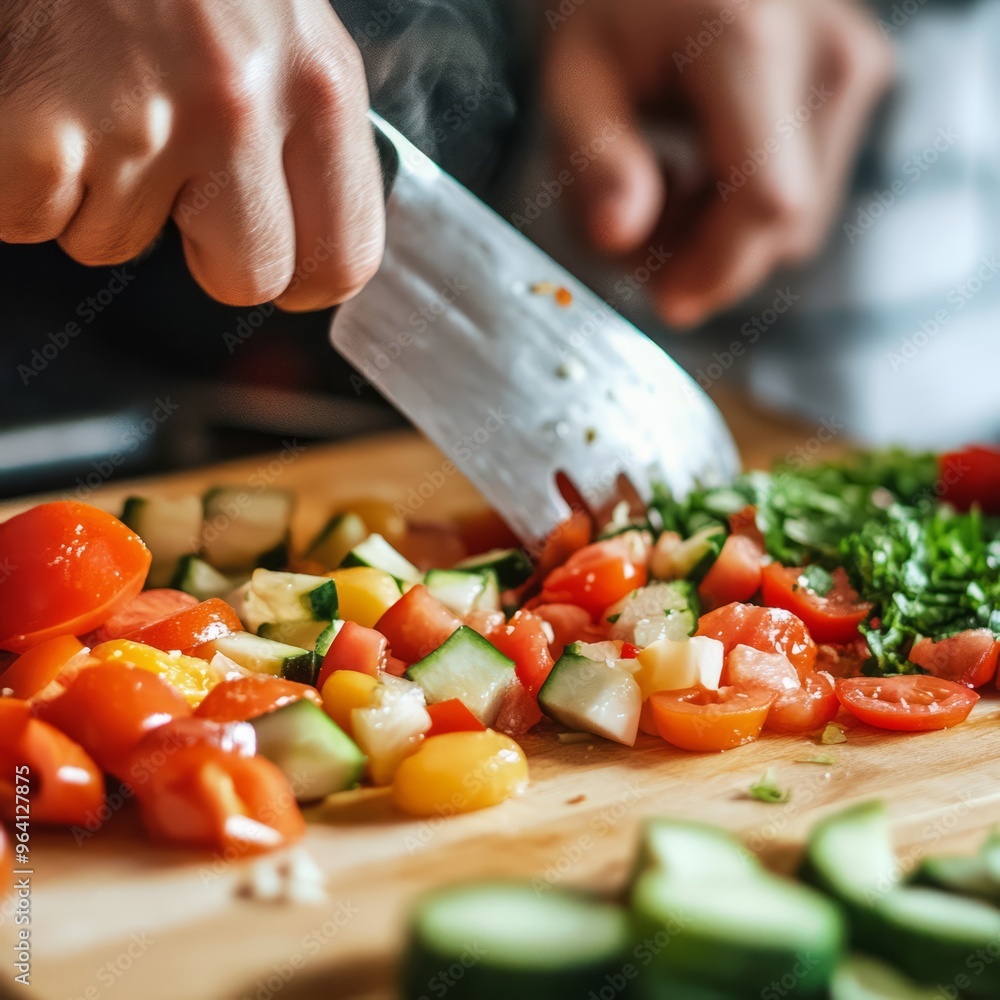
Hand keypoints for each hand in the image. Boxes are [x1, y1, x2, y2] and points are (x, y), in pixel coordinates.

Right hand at [0, 0, 383, 309]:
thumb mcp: (289, 32)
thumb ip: (307, 134)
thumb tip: (309, 236)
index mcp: (320, 87)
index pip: (345, 259)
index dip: (306, 275)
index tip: (283, 259)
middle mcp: (241, 106)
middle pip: (248, 280)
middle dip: (209, 251)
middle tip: (179, 179)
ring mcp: (142, 119)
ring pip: (118, 246)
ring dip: (101, 192)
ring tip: (100, 98)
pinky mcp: (45, 128)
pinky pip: (31, 219)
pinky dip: (23, 180)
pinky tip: (46, 107)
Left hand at [542, 0, 892, 325]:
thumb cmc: (614, 7)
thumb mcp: (573, 79)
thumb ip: (595, 161)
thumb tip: (619, 236)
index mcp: (750, 42)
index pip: (766, 200)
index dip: (718, 268)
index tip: (666, 300)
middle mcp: (825, 52)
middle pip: (786, 223)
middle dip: (708, 257)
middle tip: (637, 233)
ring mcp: (853, 63)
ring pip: (801, 220)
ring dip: (725, 236)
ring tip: (662, 183)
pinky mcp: (858, 78)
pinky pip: (811, 189)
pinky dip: (749, 207)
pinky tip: (701, 166)